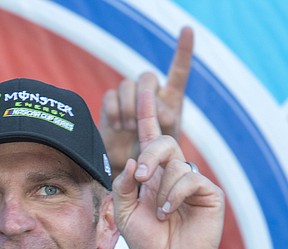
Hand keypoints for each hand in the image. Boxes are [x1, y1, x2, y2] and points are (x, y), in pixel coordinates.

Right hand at [100, 26, 192, 176]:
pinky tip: (118, 128)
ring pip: (127, 85)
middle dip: (144, 99)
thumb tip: (157, 111)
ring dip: (129, 109)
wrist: (129, 170)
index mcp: (170, 99)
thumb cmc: (153, 159)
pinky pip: (111, 97)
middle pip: (147, 77)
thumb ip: (165, 123)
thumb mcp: (167, 142)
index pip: (178, 69)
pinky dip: (115, 113)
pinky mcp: (110, 104)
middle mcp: (150, 93)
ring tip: (130, 129)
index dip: (183, 48)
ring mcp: (128, 97)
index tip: (186, 30)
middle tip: (142, 123)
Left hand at [112, 88, 223, 248]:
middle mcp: (172, 173)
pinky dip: (174, 194)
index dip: (147, 113)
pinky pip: (189, 178)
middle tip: (140, 177)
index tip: (144, 89)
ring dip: (160, 188)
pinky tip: (168, 211)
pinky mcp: (209, 192)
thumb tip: (132, 161)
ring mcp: (191, 181)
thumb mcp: (123, 212)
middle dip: (150, 155)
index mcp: (151, 174)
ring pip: (175, 162)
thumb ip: (122, 185)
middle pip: (163, 142)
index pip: (149, 138)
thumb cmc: (146, 241)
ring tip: (158, 213)